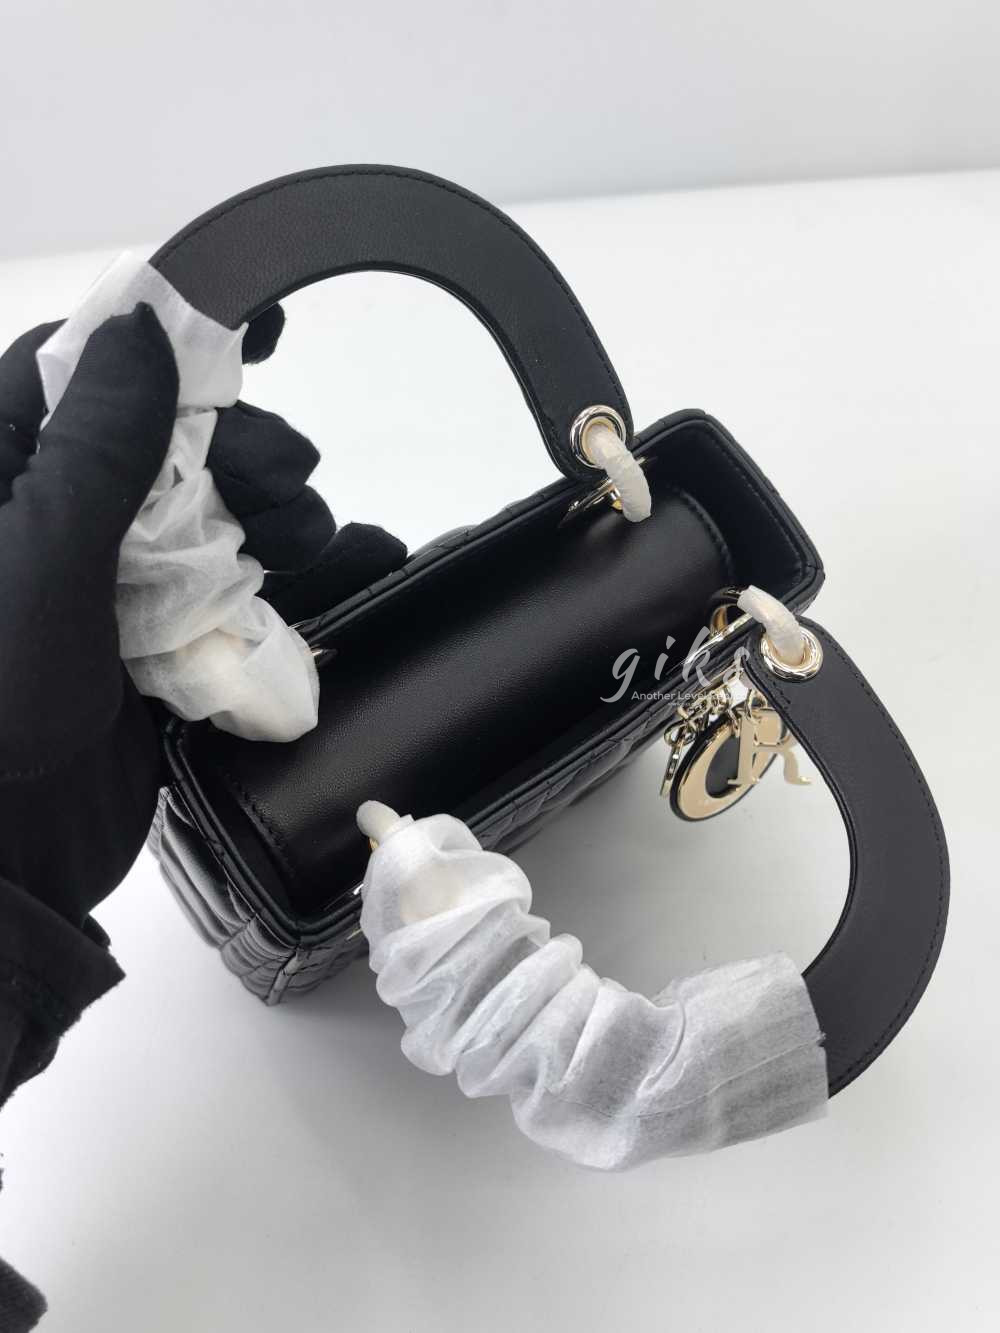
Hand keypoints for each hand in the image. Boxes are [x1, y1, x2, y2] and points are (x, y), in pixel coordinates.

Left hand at [0, 305, 403, 926]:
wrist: (0, 865)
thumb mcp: (42, 564)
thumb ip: (98, 448)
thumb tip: (150, 327)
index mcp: (4, 478)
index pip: (85, 369)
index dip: (172, 340)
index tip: (263, 325)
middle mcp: (54, 518)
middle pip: (168, 442)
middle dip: (242, 451)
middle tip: (294, 483)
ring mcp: (107, 583)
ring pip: (209, 513)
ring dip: (274, 514)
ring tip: (312, 540)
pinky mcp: (152, 643)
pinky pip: (229, 590)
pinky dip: (291, 581)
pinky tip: (357, 568)